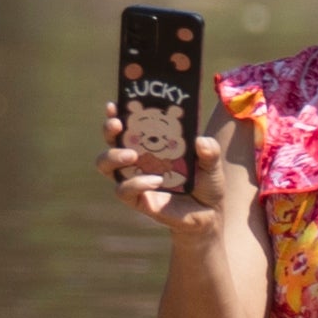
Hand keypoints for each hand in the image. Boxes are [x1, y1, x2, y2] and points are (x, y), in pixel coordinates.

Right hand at [97, 106, 222, 238]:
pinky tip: (155, 181)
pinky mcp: (136, 199)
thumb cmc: (206, 182)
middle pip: (110, 142)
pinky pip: (123, 190)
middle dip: (109, 131)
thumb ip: (209, 151)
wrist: (209, 213)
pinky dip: (136, 184)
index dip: (116, 115)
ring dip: (114, 156)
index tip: (113, 105)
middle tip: (118, 125)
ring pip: (106, 165)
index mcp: (151, 146)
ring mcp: (133, 179)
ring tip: (132, 154)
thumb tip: (200, 140)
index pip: (128, 127)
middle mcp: (137, 160)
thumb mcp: (212, 164)